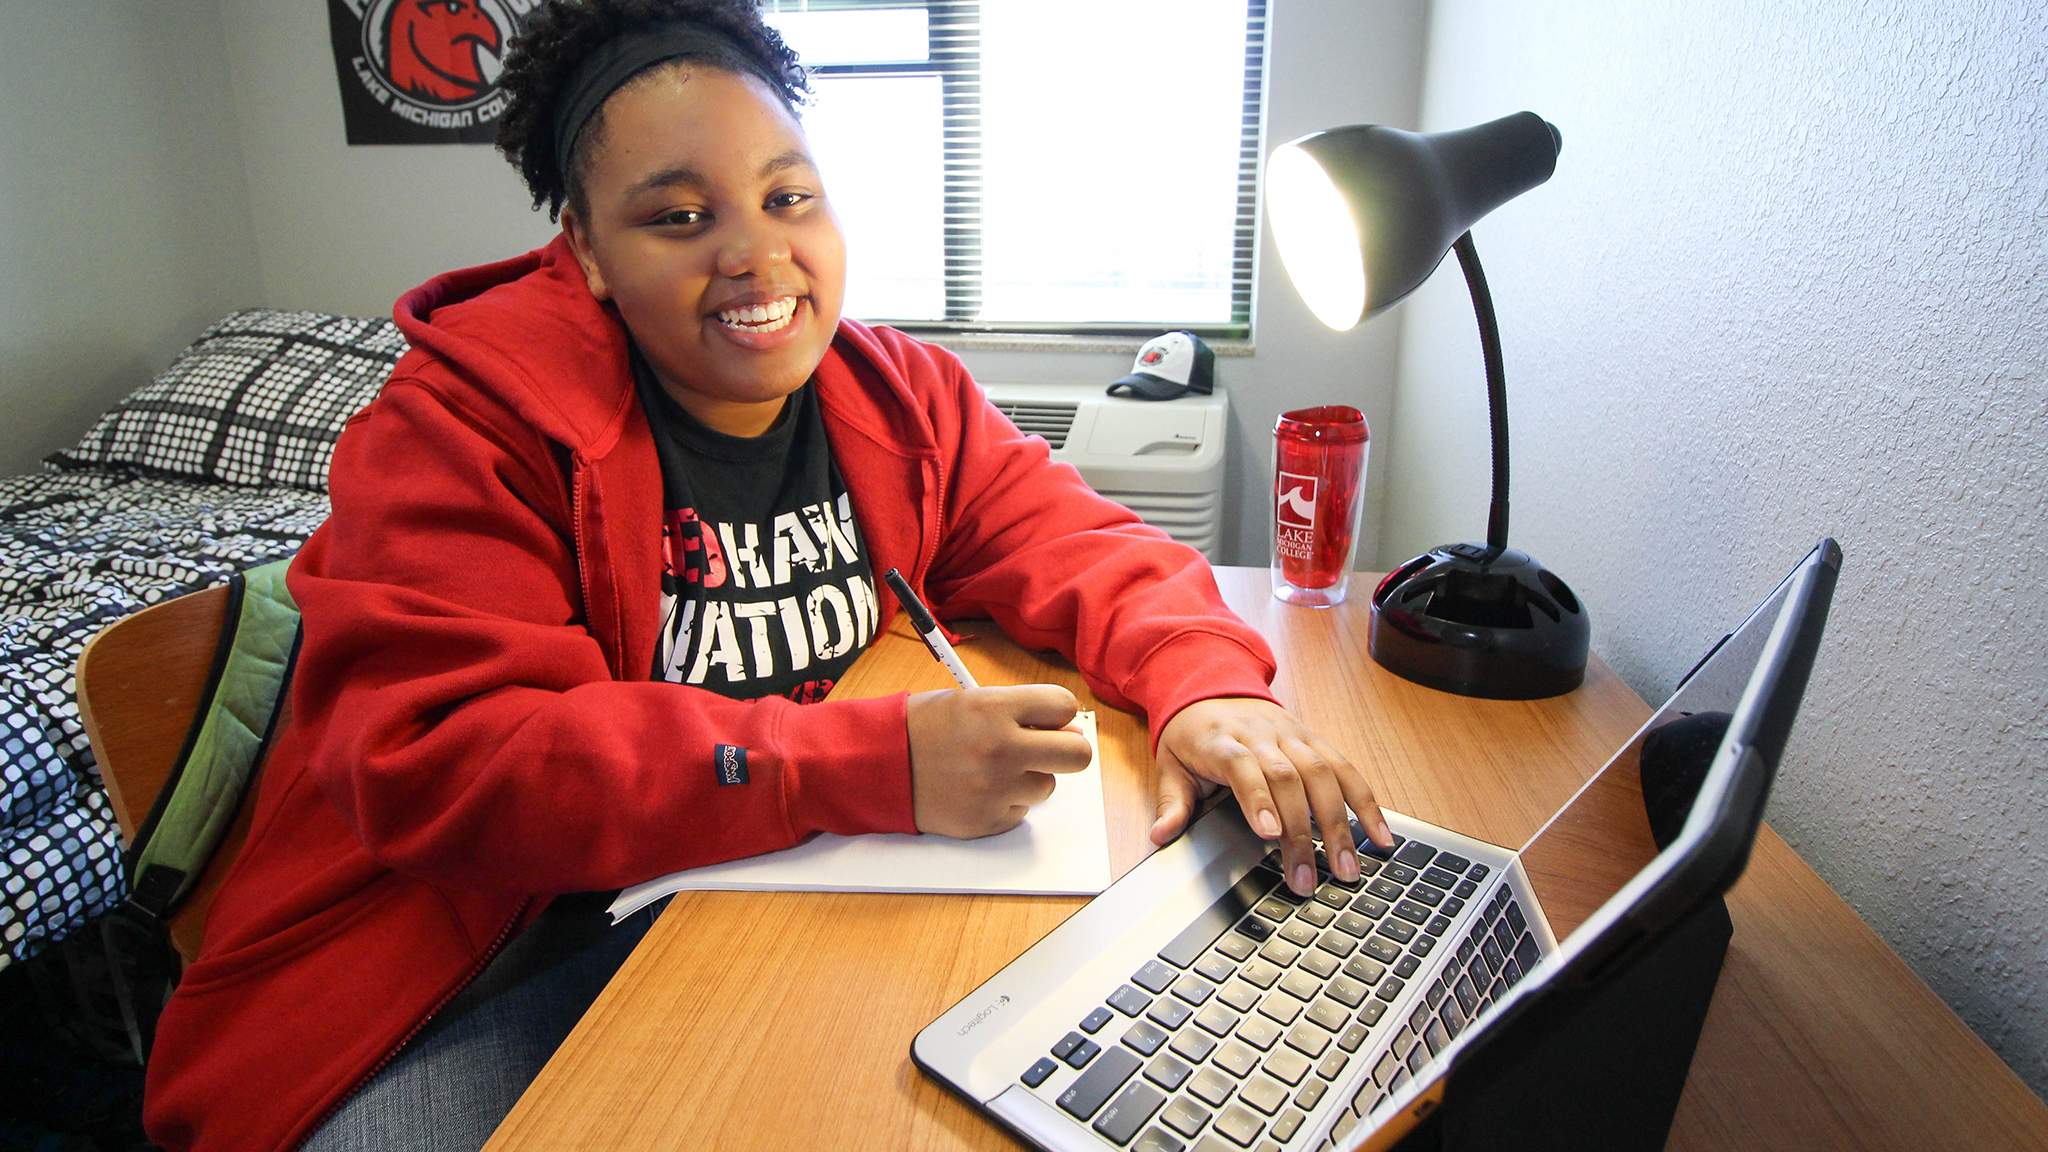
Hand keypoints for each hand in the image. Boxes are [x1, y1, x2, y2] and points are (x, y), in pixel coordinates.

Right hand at [906, 684, 1093, 838]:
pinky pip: (1020, 811)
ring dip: (1029, 778)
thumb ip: (1020, 711)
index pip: (1064, 706)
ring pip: (1047, 786)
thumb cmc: (924, 728)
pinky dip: (1006, 802)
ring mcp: (995, 790)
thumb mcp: (969, 700)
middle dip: (1067, 749)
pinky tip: (978, 789)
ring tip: (993, 769)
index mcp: (995, 709)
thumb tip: (1069, 730)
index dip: (1058, 712)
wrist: (878, 766)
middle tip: (1047, 748)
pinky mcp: (987, 821)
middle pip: (1078, 755)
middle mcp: (1001, 749)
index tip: (1048, 718)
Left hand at [1153, 697, 1392, 896]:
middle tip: (1307, 878)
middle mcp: (1263, 735)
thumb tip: (1160, 835)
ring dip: (1340, 823)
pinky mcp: (1316, 739)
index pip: (1243, 767)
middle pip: (1289, 778)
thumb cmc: (1192, 734)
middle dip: (1302, 831)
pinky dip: (1366, 803)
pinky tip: (1380, 836)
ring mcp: (1294, 735)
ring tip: (1348, 867)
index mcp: (1222, 740)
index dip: (1258, 798)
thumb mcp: (1169, 764)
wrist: (1213, 686)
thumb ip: (1171, 802)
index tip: (1269, 833)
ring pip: (1324, 774)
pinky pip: (1346, 769)